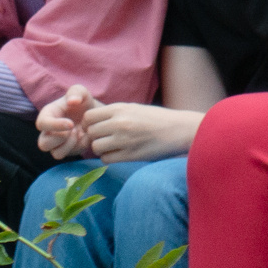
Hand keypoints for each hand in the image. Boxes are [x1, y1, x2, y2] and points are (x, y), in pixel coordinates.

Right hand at [35, 86, 91, 159]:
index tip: (71, 124)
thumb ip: (76, 92)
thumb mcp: (80, 91)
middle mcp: (49, 132)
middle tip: (73, 130)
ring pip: (56, 154)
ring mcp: (57, 144)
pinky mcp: (68, 150)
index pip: (42, 124)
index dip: (55, 126)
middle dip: (59, 139)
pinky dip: (79, 147)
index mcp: (47, 115)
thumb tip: (72, 101)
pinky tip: (85, 137)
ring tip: (79, 133)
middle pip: (43, 144)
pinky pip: (71, 155)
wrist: (94, 113)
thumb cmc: (83, 101)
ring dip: (69, 145)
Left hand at [80, 101, 201, 163]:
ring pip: (96, 147)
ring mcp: (124, 140)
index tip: (96, 127)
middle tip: (104, 138)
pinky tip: (118, 154)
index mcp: (120, 109)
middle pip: (91, 133)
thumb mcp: (133, 108)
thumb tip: (91, 122)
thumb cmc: (156, 119)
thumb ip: (113, 113)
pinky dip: (108, 158)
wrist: (178, 130)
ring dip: (100, 149)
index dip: (89, 124)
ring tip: (112, 147)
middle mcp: (120, 123)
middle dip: (94, 137)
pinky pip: (106, 159)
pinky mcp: (130, 155)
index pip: (89, 117)